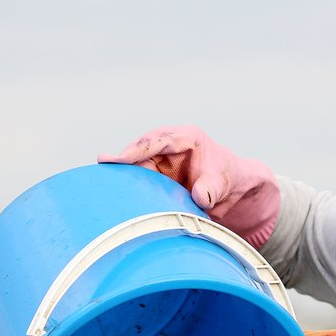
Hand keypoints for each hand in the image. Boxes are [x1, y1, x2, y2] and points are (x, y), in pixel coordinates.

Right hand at [98, 125, 279, 247]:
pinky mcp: (157, 176)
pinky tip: (115, 196)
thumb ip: (211, 189)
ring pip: (137, 167)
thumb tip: (199, 197)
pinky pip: (140, 180)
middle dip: (123, 161)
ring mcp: (162, 161)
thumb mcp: (223, 183)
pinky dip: (131, 188)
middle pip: (141, 151)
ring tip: (105, 185)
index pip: (159, 140)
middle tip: (102, 167)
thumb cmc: (229, 180)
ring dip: (125, 177)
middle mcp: (170, 146)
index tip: (121, 159)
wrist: (233, 191)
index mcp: (188, 138)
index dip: (138, 149)